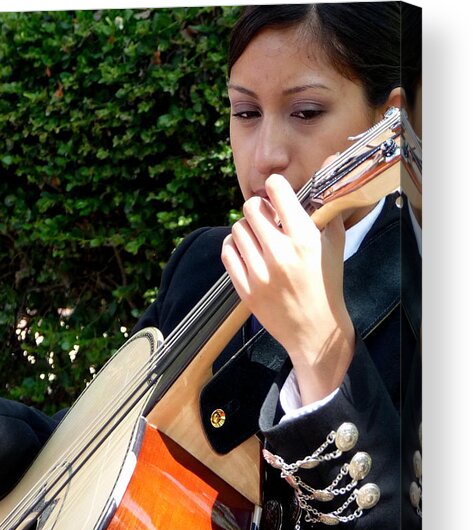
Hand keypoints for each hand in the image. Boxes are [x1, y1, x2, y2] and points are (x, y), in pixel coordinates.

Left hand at [221, 173, 354, 404]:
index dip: (275, 187)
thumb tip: (328, 166)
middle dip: (260, 209)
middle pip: (251, 208)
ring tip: (259, 238)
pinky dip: (234, 247)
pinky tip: (246, 251)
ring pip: (237, 229)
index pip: (277, 191)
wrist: (314, 330)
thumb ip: (329, 208)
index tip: (277, 193)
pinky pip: (227, 253)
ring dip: (248, 229)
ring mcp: (259, 273)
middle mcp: (279, 254)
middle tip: (268, 219)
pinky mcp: (245, 289)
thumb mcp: (336, 244)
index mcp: (304, 239)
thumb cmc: (327, 284)